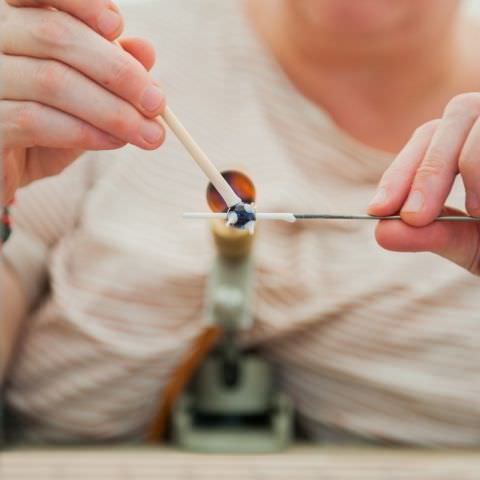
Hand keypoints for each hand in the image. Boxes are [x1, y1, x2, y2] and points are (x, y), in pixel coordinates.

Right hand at [1, 0, 165, 202]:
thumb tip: (146, 51)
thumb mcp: (82, 97)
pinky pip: (36, 120)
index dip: (81, 2)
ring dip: (113, 111)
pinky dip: (85, 132)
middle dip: (118, 72)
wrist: (6, 171)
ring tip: (149, 134)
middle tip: (157, 104)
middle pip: (54, 35)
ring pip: (52, 81)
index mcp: (10, 21)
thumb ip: (108, 71)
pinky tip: (115, 142)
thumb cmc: (44, 126)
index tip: (118, 28)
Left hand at [368, 94, 479, 274]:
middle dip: (428, 171)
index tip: (378, 209)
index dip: (399, 171)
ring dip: (473, 167)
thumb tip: (382, 232)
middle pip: (454, 117)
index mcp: (471, 138)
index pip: (427, 138)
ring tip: (477, 213)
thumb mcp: (473, 242)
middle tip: (415, 217)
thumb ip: (432, 234)